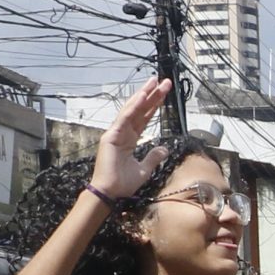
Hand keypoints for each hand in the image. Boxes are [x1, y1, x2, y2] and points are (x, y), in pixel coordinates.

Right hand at [90, 77, 174, 198]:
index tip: (164, 92)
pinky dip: (133, 107)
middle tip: (164, 81)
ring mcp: (116, 132)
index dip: (155, 104)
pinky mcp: (111, 136)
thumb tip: (165, 149)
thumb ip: (153, 157)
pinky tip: (143, 96)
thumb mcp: (144, 169)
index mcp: (130, 138)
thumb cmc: (123, 183)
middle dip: (152, 95)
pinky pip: (125, 118)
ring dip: (143, 95)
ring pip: (132, 110)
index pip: (145, 117)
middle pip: (140, 110)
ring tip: (154, 82)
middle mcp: (123, 132)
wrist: (110, 193)